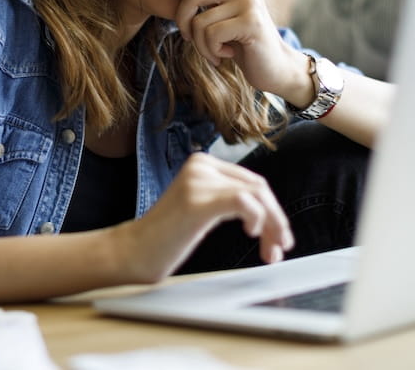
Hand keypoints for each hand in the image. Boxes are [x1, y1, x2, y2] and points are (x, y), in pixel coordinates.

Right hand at [113, 153, 293, 282]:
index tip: (278, 237)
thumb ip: (228, 198)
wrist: (133, 252)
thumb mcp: (202, 208)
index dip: (272, 210)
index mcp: (203, 163)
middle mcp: (201, 165)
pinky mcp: (198, 200)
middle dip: (276, 219)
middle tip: (281, 248)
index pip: (252, 181)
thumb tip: (271, 212)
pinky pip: (243, 202)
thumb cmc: (167, 237)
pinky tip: (252, 233)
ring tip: (270, 250)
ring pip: (257, 194)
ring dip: (272, 225)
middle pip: (258, 187)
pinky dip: (257, 218)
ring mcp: (198, 181)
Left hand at [158, 0, 304, 96]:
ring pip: (199, 21)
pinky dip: (211, 51)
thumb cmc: (240, 41)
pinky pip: (211, 35)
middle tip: (189, 38)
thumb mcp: (223, 12)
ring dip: (200, 44)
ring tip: (214, 52)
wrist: (273, 67)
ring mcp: (249, 2)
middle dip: (182, 21)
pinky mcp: (250, 22)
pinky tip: (225, 55)